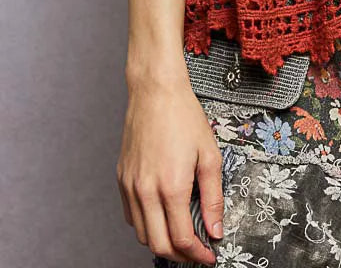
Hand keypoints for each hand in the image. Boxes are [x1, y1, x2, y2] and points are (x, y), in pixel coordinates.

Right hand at [116, 74, 223, 264]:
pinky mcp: (121, 179)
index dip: (197, 255)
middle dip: (180, 256)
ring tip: (182, 234)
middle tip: (197, 252)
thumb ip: (213, 197)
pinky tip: (162, 215)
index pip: (181, 239)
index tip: (209, 256)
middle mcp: (146, 191)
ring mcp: (130, 186)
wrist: (155, 92)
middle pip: (159, 245)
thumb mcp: (209, 155)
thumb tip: (215, 229)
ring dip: (163, 242)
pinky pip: (131, 215)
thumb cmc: (184, 117)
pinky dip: (147, 225)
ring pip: (142, 234)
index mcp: (171, 187)